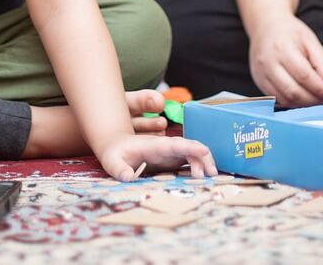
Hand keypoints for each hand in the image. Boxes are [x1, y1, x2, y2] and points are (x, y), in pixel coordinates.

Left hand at [96, 132, 216, 182]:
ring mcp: (169, 152)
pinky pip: (188, 160)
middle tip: (210, 174)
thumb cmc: (114, 154)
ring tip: (209, 177)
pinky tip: (202, 176)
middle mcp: (165, 147)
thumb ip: (119, 169)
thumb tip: (128, 177)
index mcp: (153, 146)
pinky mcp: (171, 159)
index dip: (190, 147)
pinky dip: (198, 166)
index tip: (204, 151)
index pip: (174, 145)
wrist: (115, 146)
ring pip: (191, 153)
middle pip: (188, 147)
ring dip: (202, 162)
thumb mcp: (112, 162)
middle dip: (202, 157)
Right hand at [248, 15, 322, 106]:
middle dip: (314, 100)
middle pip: (293, 91)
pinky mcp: (259, 82)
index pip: (304, 76)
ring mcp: (261, 74)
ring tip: (318, 99)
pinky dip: (293, 103)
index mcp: (282, 48)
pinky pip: (277, 99)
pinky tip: (304, 98)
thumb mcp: (311, 41)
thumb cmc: (289, 33)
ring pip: (285, 99)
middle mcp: (268, 63)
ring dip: (304, 104)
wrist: (266, 27)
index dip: (321, 89)